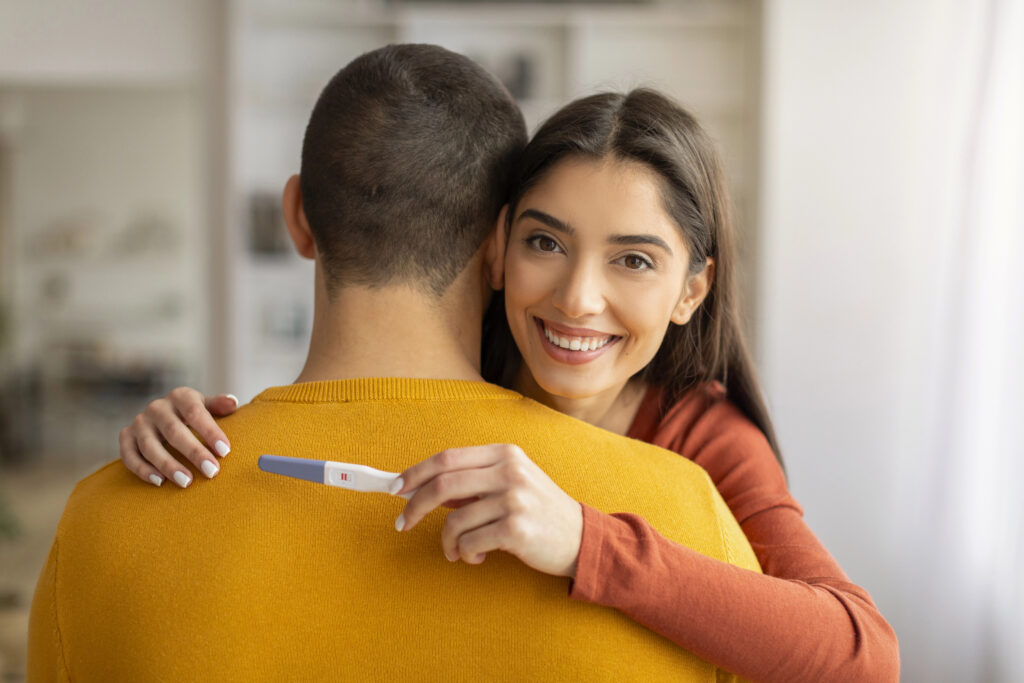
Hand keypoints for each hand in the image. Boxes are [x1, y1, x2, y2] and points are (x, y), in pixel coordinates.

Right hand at [119, 387, 238, 487]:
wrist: (163, 417)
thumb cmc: (192, 414)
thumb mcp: (206, 406)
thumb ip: (218, 405)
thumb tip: (232, 403)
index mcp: (180, 396)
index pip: (195, 412)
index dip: (210, 431)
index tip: (225, 451)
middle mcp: (157, 408)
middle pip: (174, 431)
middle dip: (194, 453)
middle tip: (211, 471)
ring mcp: (140, 422)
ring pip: (151, 446)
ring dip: (168, 465)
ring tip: (187, 482)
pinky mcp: (126, 436)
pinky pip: (129, 455)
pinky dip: (143, 470)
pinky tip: (159, 482)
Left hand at [392, 445, 582, 577]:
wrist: (581, 538)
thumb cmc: (538, 511)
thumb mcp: (510, 483)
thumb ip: (471, 482)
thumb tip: (421, 486)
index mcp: (504, 454)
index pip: (447, 458)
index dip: (415, 473)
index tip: (395, 488)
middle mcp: (510, 471)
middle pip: (443, 483)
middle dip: (414, 506)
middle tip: (402, 523)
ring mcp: (515, 499)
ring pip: (454, 520)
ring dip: (446, 542)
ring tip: (457, 551)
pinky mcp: (517, 529)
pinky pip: (469, 543)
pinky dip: (465, 554)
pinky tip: (478, 557)